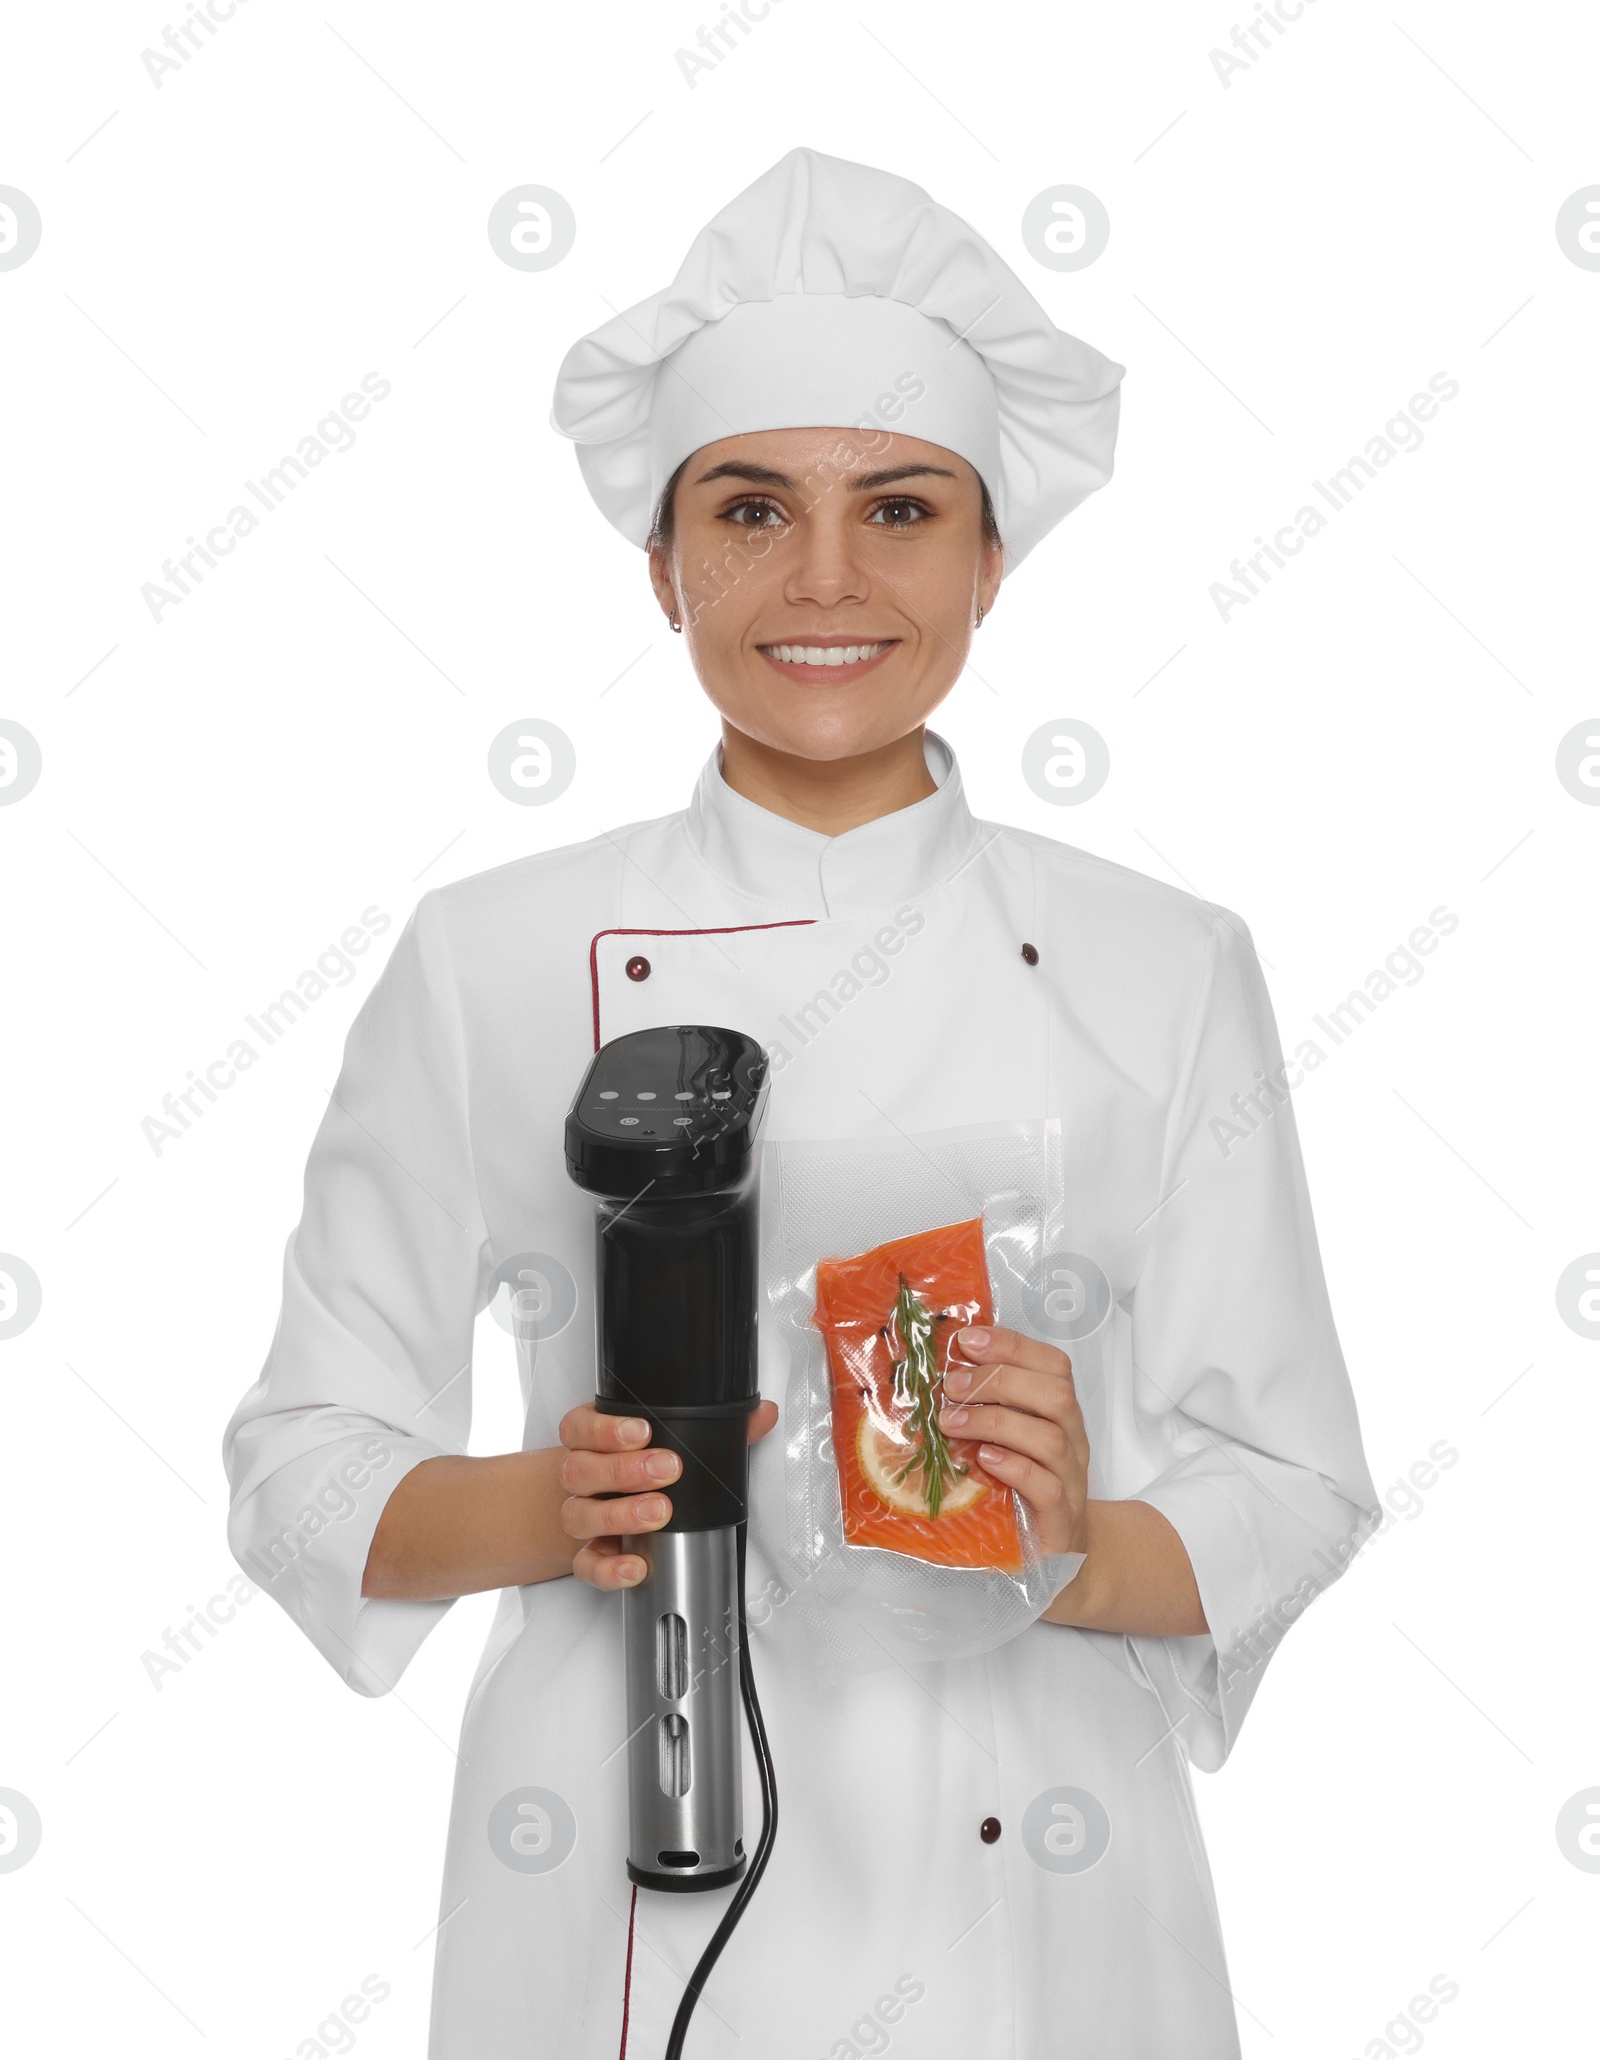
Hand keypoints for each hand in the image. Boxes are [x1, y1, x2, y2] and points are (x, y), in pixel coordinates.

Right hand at [557, 1400, 779, 1590]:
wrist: (598, 1501)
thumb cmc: (637, 1463)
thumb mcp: (669, 1439)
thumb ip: (716, 1426)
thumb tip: (762, 1414)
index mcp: (591, 1439)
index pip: (581, 1428)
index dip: (606, 1430)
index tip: (643, 1430)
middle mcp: (580, 1475)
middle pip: (581, 1469)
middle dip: (624, 1470)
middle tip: (667, 1469)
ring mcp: (581, 1514)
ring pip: (579, 1514)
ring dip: (619, 1514)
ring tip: (659, 1512)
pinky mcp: (585, 1554)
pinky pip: (586, 1565)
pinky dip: (609, 1569)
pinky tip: (636, 1565)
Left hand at [937, 1326, 1089, 1556]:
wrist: (1054, 1559)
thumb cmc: (1022, 1492)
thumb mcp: (1006, 1442)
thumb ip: (988, 1408)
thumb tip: (938, 1370)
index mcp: (1061, 1416)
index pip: (1053, 1365)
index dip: (1013, 1346)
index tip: (967, 1340)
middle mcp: (1073, 1442)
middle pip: (1056, 1395)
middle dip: (1000, 1380)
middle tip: (951, 1386)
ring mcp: (1071, 1482)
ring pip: (1051, 1438)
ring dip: (996, 1421)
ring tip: (951, 1423)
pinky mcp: (1060, 1522)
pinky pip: (1048, 1488)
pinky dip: (1015, 1468)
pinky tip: (984, 1460)